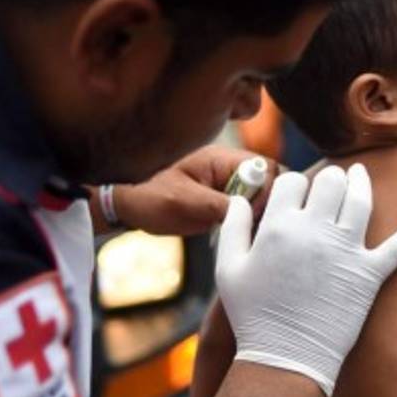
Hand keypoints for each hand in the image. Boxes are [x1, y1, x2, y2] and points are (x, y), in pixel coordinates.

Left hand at [104, 146, 274, 236]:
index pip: (266, 168)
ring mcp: (227, 186)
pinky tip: (239, 238)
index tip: (254, 214)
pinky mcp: (223, 202)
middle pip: (270, 182)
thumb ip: (219, 204)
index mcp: (222, 159)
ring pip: (262, 198)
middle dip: (267, 205)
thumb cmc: (149, 196)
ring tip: (245, 235)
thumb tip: (250, 210)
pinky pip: (248, 210)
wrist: (126, 204)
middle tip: (251, 227)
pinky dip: (249, 224)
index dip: (268, 192)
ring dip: (258, 216)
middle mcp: (229, 169)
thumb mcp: (184, 202)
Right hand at [214, 164, 396, 396]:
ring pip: (360, 200)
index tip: (293, 195)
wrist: (286, 358)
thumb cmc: (253, 315)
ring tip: (359, 175)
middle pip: (329, 182)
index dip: (291, 186)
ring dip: (360, 182)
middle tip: (328, 183)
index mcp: (279, 226)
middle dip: (327, 179)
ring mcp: (346, 251)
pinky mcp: (369, 274)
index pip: (291, 182)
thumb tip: (240, 199)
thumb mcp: (228, 268)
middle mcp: (315, 231)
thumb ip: (232, 227)